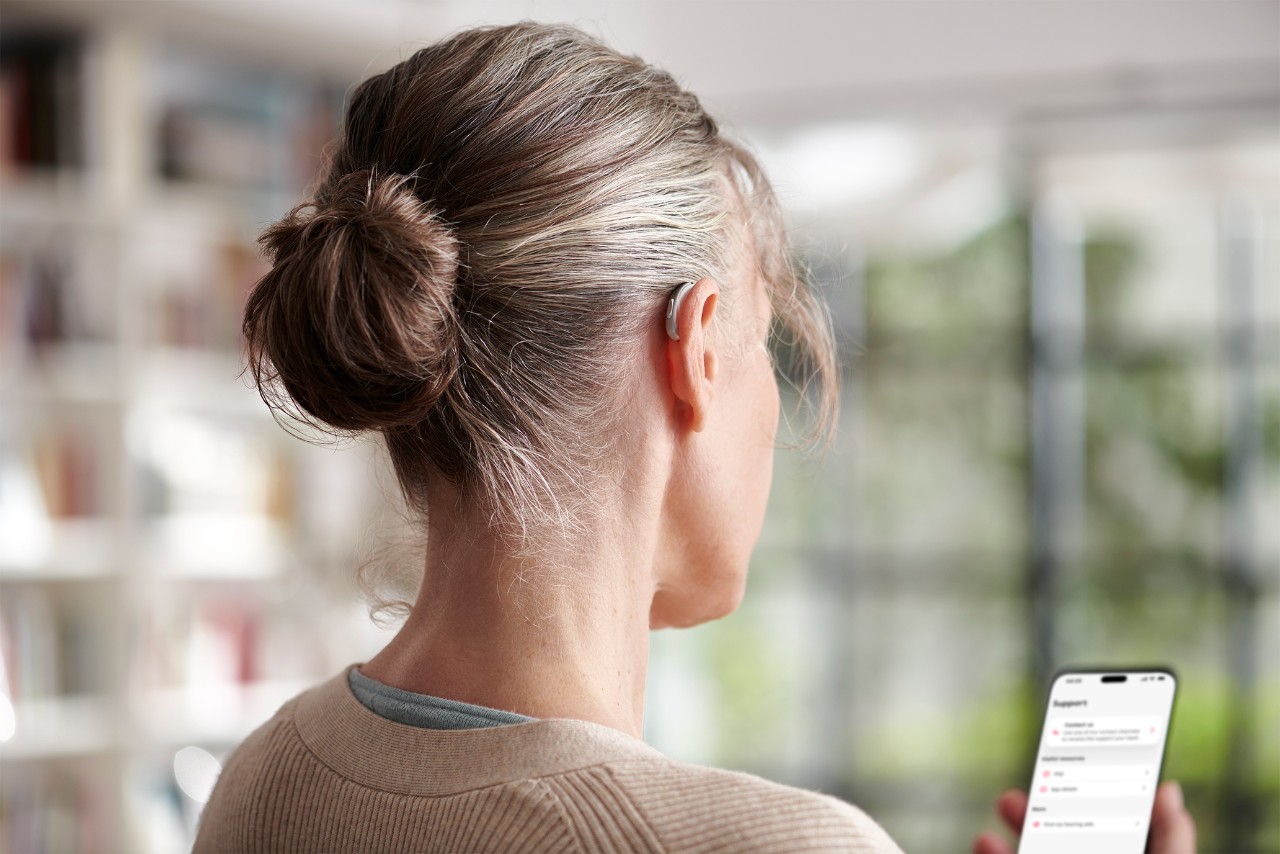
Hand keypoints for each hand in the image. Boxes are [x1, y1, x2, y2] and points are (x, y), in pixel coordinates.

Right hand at [971, 780, 1195, 853]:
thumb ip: (1170, 845)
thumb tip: (1171, 790)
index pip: (1139, 834)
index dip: (1122, 795)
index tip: (1099, 758)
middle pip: (1085, 840)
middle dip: (1058, 803)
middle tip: (1041, 777)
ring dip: (1023, 831)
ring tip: (1005, 804)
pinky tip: (983, 844)